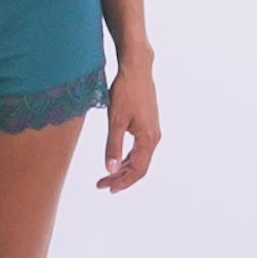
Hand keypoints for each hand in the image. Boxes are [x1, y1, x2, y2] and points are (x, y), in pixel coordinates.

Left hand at [97, 57, 158, 191]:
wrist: (136, 69)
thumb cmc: (126, 92)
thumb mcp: (115, 120)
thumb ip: (113, 146)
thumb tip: (110, 168)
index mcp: (148, 138)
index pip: (138, 169)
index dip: (123, 182)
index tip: (108, 188)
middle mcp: (153, 137)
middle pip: (139, 166)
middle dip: (121, 177)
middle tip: (103, 184)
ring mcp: (152, 130)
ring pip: (139, 158)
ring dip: (123, 168)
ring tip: (107, 175)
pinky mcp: (147, 124)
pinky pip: (139, 148)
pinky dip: (127, 157)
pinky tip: (116, 159)